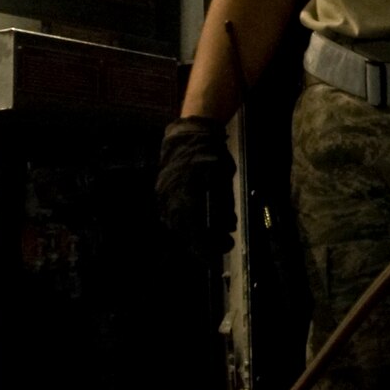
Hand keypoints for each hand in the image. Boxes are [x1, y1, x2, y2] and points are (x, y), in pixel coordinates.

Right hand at [156, 117, 236, 258]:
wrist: (189, 134)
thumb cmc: (210, 157)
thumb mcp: (223, 183)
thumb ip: (223, 208)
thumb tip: (227, 228)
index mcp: (185, 201)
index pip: (194, 234)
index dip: (207, 249)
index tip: (219, 255)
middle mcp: (170, 202)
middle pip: (185, 233)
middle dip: (205, 242)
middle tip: (224, 243)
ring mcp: (163, 197)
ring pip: (177, 225)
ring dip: (196, 231)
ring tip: (217, 230)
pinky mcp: (161, 192)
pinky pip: (172, 214)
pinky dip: (187, 221)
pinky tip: (201, 219)